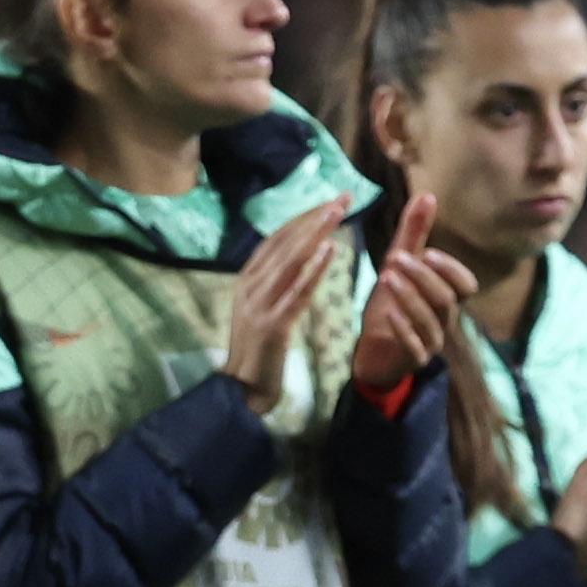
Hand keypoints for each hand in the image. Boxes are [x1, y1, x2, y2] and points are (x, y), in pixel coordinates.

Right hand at [222, 198, 349, 397]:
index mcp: (248, 278)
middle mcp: (250, 285)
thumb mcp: (262, 308)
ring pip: (291, 260)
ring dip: (316, 233)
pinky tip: (330, 251)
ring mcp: (259, 304)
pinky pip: (297, 292)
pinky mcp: (273, 326)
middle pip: (286, 242)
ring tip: (338, 212)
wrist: (242, 390)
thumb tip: (299, 255)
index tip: (330, 200)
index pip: (279, 238)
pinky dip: (313, 269)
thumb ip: (275, 282)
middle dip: (316, 217)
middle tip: (344, 197)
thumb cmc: (259, 350)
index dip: (305, 216)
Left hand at [353, 189, 477, 392]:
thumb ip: (413, 234)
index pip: (466, 285)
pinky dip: (403, 329)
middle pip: (448, 299)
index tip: (426, 252)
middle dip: (423, 277)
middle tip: (396, 258)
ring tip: (386, 277)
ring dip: (409, 297)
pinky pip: (415, 348)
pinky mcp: (413, 360)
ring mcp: (431, 343)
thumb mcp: (398, 267)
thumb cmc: (390, 306)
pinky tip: (388, 313)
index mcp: (446, 298)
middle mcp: (444, 321)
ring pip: (430, 321)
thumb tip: (427, 194)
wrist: (372, 352)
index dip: (450, 269)